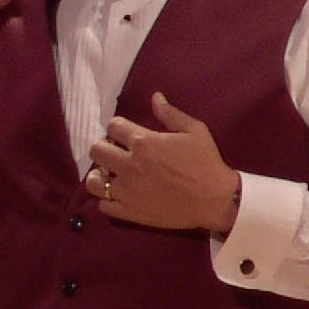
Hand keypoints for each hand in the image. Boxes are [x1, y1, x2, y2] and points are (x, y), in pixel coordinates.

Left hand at [86, 92, 239, 231]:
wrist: (215, 200)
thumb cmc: (206, 163)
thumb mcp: (194, 131)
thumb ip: (170, 114)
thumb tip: (155, 97)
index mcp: (144, 142)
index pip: (113, 126)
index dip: (118, 128)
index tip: (125, 134)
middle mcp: (129, 165)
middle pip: (96, 150)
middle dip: (104, 148)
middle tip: (117, 153)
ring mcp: (127, 191)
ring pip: (93, 181)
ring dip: (100, 175)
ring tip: (111, 175)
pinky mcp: (129, 212)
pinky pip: (103, 205)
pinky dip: (107, 199)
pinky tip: (118, 194)